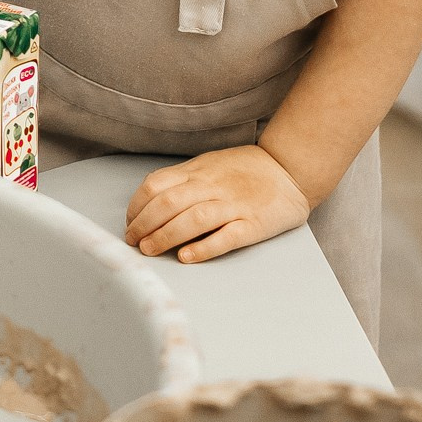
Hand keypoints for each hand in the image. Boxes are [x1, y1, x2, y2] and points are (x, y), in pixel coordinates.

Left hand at [123, 145, 310, 263]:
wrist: (291, 169)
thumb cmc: (246, 169)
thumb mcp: (209, 164)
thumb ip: (184, 179)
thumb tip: (151, 200)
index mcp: (198, 171)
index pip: (156, 185)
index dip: (137, 206)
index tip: (130, 222)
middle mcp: (212, 186)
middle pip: (169, 203)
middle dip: (144, 224)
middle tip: (133, 241)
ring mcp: (234, 205)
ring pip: (193, 219)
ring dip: (166, 236)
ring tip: (150, 250)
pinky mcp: (253, 224)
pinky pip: (226, 237)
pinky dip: (204, 247)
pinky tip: (187, 256)